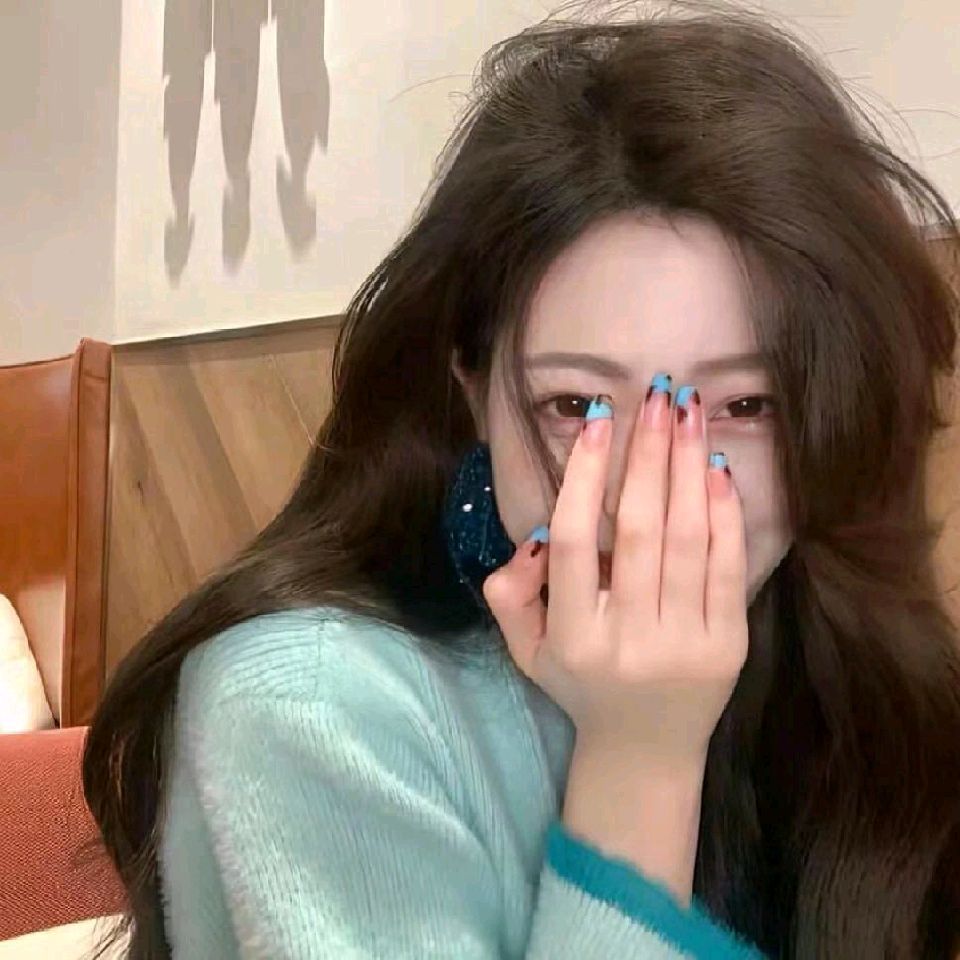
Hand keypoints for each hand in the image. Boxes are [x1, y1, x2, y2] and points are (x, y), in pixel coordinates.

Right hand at [483, 380, 747, 767]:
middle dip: (648, 455)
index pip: (574, 543)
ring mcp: (685, 643)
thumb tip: (536, 534)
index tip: (597, 420)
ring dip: (689, 468)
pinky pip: (729, 566)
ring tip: (689, 413)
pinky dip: (725, 512)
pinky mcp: (729, 644)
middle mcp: (629, 640)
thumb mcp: (526, 650)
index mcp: (573, 638)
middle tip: (657, 396)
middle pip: (639, 531)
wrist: (646, 750)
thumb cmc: (580, 686)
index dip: (584, 477)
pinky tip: (716, 467)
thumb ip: (510, 594)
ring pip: (688, 539)